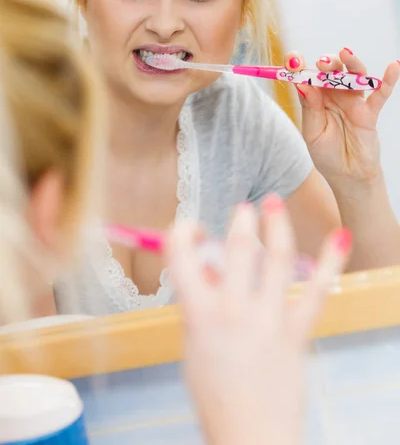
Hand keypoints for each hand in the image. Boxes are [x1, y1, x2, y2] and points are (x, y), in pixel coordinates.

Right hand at [167, 196, 349, 444]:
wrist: (249, 437)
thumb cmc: (215, 394)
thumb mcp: (193, 347)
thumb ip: (200, 306)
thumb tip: (212, 270)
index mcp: (199, 315)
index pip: (181, 256)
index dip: (182, 231)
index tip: (191, 227)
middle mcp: (232, 311)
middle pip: (236, 249)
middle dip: (240, 221)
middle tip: (244, 209)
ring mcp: (267, 319)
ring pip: (275, 259)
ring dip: (276, 225)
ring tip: (273, 202)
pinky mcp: (295, 331)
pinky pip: (316, 290)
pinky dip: (330, 261)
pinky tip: (340, 237)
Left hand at [285, 49, 399, 187]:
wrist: (348, 176)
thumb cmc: (327, 154)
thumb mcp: (313, 133)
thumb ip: (310, 109)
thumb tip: (301, 84)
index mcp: (315, 100)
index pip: (307, 77)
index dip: (300, 66)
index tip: (292, 59)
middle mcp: (333, 96)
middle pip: (331, 72)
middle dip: (327, 63)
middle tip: (322, 63)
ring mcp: (353, 102)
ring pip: (354, 76)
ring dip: (351, 64)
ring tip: (345, 54)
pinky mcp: (370, 112)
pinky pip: (380, 94)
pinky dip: (388, 80)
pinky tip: (394, 66)